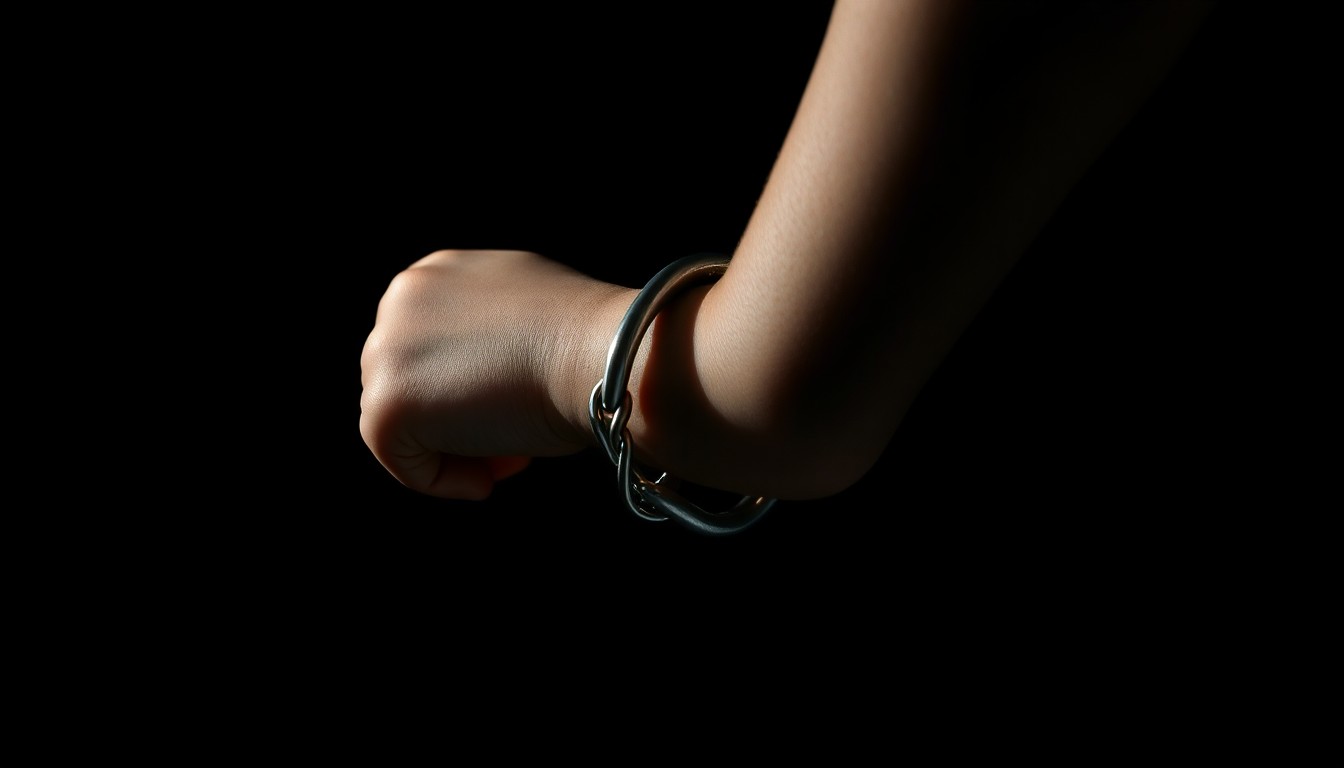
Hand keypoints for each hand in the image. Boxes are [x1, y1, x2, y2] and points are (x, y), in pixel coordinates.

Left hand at [359, 249, 628, 499]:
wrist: (599, 355)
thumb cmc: (587, 342)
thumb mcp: (528, 312)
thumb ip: (488, 329)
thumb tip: (479, 368)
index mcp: (435, 274)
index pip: (426, 349)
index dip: (469, 390)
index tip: (515, 408)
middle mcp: (399, 300)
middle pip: (409, 385)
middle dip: (460, 421)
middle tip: (517, 440)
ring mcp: (386, 351)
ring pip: (401, 423)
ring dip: (457, 449)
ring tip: (514, 456)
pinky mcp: (387, 405)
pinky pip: (401, 460)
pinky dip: (445, 479)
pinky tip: (491, 477)